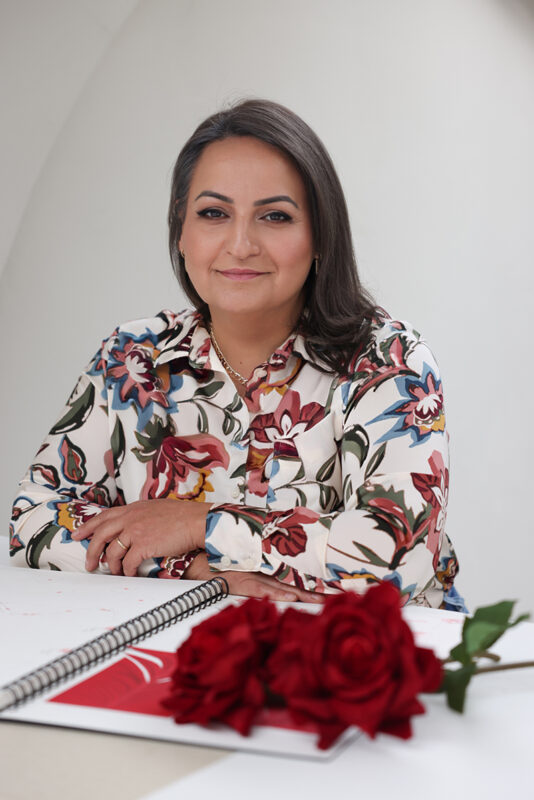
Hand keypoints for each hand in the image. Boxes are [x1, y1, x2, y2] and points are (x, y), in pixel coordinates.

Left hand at [71, 499, 209, 576]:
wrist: (197, 521)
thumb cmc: (183, 516)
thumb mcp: (156, 508)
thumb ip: (141, 515)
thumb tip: (132, 525)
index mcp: (133, 508)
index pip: (104, 516)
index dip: (88, 526)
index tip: (77, 534)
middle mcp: (131, 518)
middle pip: (101, 535)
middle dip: (91, 551)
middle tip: (88, 563)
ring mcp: (136, 531)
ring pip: (112, 551)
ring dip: (111, 565)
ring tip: (113, 572)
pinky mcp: (144, 545)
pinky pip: (128, 563)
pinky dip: (127, 571)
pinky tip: (130, 574)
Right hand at [185, 552, 323, 603]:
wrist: (188, 555)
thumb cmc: (213, 559)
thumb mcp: (240, 561)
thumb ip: (259, 566)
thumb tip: (282, 571)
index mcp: (263, 560)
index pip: (292, 569)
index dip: (312, 575)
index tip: (332, 580)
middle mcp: (259, 564)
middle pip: (292, 576)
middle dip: (314, 585)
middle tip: (337, 591)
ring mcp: (248, 572)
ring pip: (281, 582)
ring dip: (302, 592)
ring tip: (322, 598)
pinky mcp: (236, 580)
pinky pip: (258, 588)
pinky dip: (274, 594)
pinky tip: (290, 598)